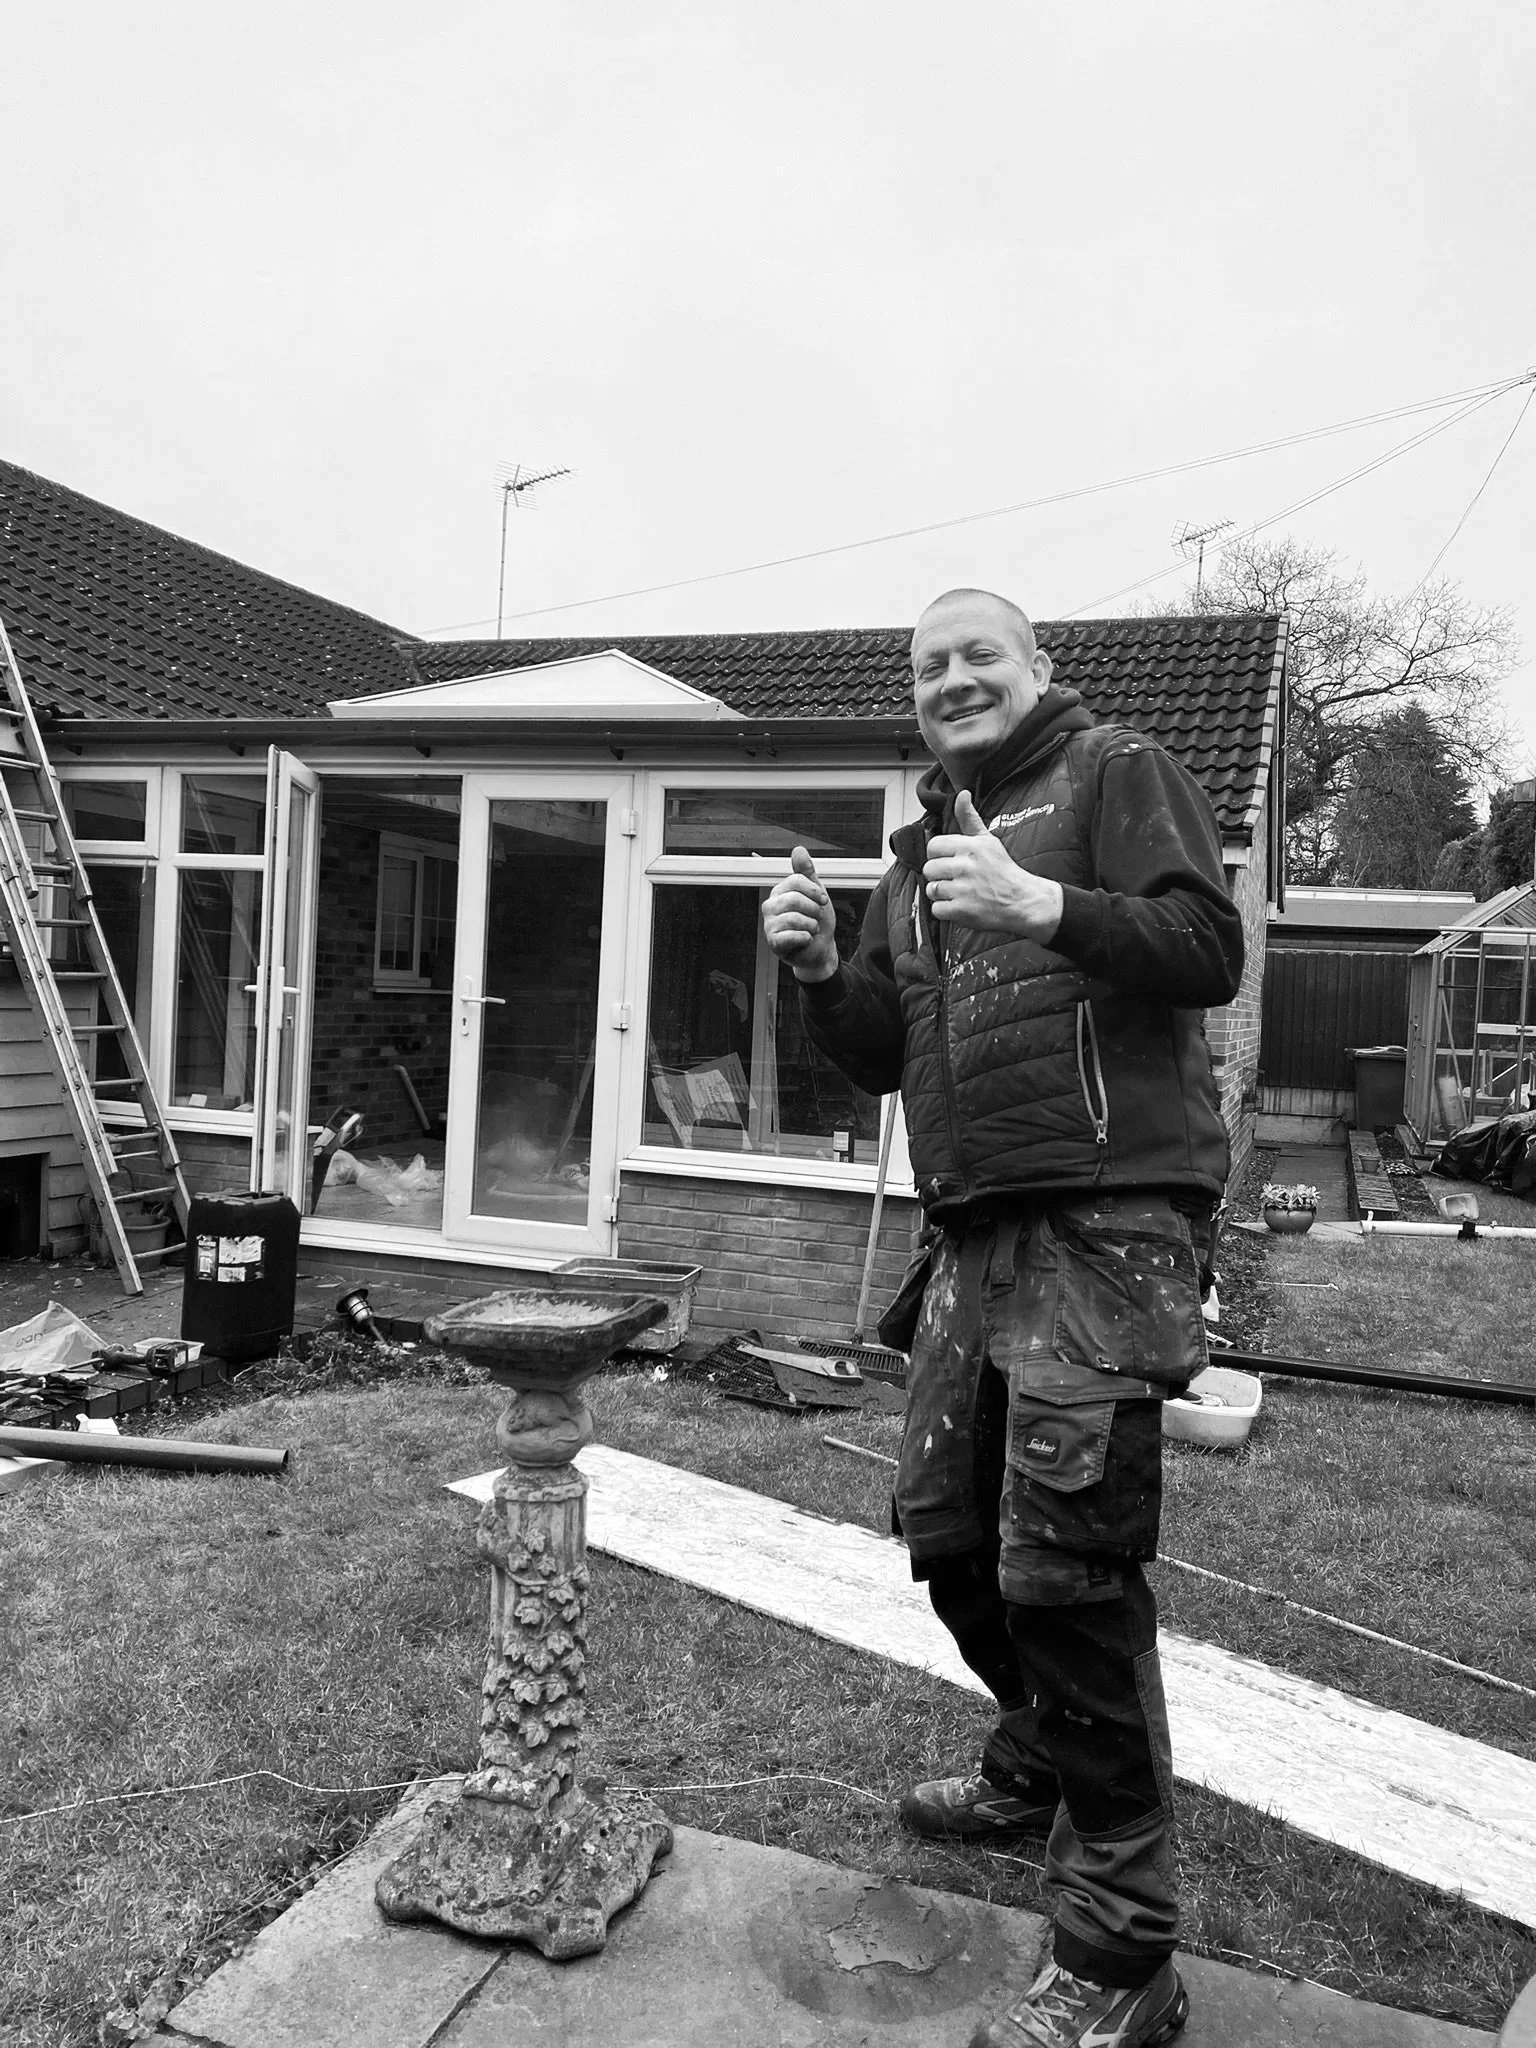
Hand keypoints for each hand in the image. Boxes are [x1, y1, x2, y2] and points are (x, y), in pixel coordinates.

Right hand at [762, 846, 839, 980]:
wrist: (819, 948)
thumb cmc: (816, 920)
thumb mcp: (816, 894)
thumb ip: (806, 873)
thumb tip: (798, 849)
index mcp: (780, 891)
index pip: (796, 881)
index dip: (814, 891)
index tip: (822, 901)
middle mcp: (770, 906)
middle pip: (795, 899)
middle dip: (814, 911)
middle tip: (815, 919)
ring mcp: (769, 924)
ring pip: (794, 918)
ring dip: (811, 926)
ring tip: (810, 930)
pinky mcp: (773, 942)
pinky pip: (791, 935)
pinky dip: (806, 938)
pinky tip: (806, 939)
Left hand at [924, 790, 1063, 941]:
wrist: (1023, 901)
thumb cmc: (1004, 871)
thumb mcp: (988, 840)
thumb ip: (969, 819)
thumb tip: (962, 794)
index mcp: (969, 846)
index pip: (933, 846)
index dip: (938, 856)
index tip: (950, 862)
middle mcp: (964, 866)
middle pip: (929, 869)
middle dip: (939, 876)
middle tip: (956, 880)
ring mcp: (963, 889)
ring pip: (931, 889)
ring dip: (942, 894)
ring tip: (959, 893)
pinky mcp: (962, 910)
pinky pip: (937, 909)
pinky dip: (946, 911)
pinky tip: (960, 906)